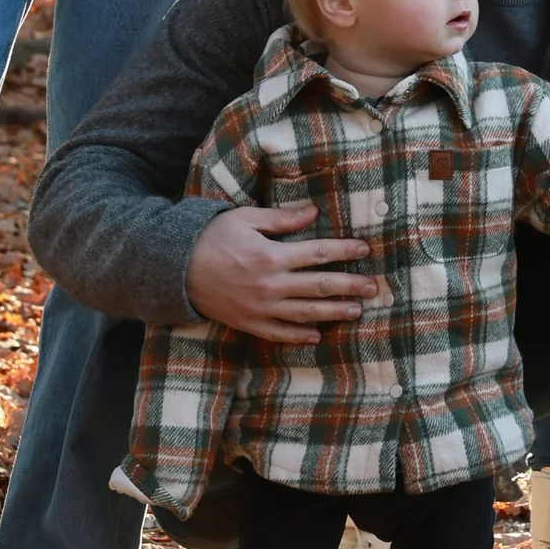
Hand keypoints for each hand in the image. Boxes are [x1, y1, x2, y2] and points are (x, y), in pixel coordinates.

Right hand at [184, 202, 380, 345]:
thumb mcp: (245, 218)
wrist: (175, 268)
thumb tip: (314, 213)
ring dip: (334, 312)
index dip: (345, 251)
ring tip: (356, 312)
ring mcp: (261, 307)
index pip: (318, 253)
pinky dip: (299, 336)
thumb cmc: (211, 237)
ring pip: (306, 313)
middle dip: (350, 286)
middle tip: (374, 288)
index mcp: (272, 255)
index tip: (365, 250)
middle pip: (320, 286)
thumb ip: (281, 219)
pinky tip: (317, 334)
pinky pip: (279, 333)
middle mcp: (271, 284)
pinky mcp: (249, 323)